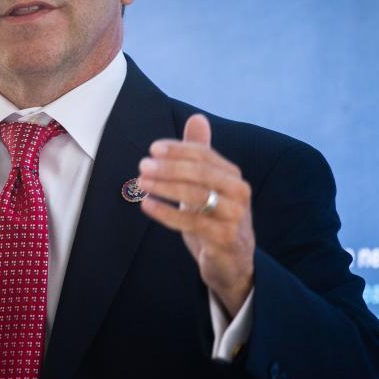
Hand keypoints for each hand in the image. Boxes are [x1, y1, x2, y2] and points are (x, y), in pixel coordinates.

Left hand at [138, 114, 254, 316]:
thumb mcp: (207, 184)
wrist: (232, 262)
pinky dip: (166, 212)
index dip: (178, 150)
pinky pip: (192, 222)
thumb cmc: (215, 217)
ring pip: (196, 196)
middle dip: (169, 168)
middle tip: (142, 165)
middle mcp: (238, 192)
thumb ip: (201, 152)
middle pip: (201, 173)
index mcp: (232, 175)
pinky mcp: (225, 238)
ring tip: (141, 183)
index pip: (204, 154)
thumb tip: (197, 117)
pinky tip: (147, 205)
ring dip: (165, 188)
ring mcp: (234, 216)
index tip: (153, 149)